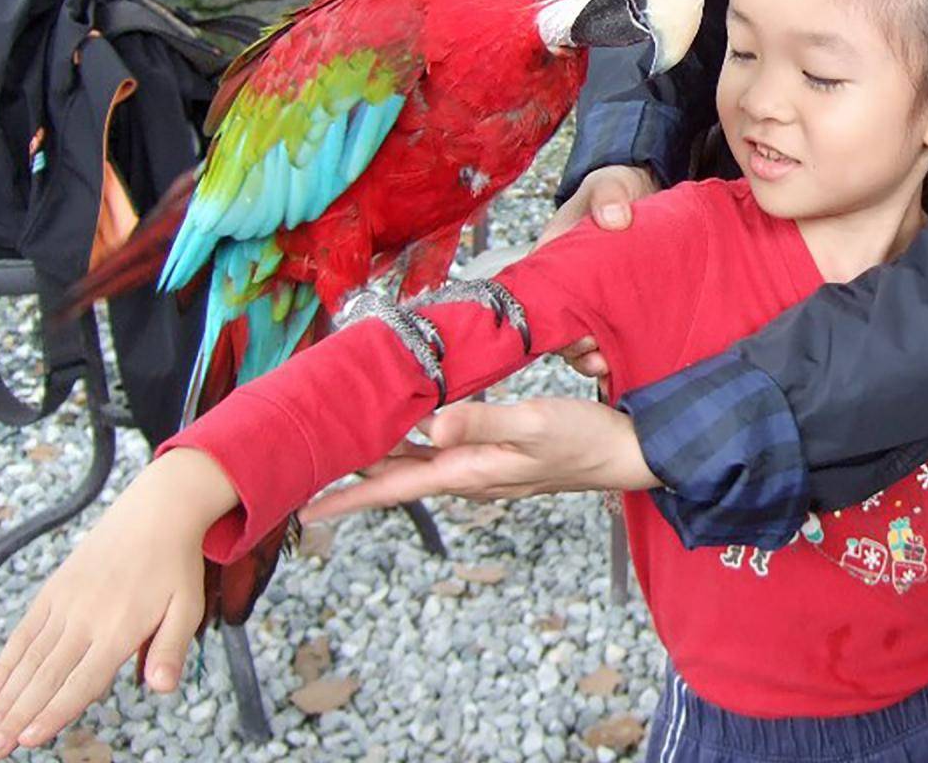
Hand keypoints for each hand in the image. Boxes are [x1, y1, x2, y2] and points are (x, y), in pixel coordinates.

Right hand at [0, 450, 237, 758]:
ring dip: (6, 698)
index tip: (29, 740)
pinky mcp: (53, 590)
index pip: (81, 681)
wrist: (156, 512)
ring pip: (29, 659)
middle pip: (46, 677)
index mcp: (120, 628)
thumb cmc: (175, 565)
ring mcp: (65, 603)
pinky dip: (6, 664)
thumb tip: (161, 689)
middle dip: (18, 717)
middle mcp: (86, 618)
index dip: (54, 712)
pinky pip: (23, 633)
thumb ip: (171, 650)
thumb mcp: (188, 607)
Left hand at [299, 396, 659, 521]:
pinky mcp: (494, 458)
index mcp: (468, 472)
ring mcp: (481, 471)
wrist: (625, 454)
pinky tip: (404, 423)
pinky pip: (440, 453)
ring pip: (415, 464)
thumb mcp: (535, 423)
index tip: (302, 505)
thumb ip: (482, 422)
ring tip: (339, 442)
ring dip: (378, 456)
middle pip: (396, 477)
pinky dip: (411, 442)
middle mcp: (467, 477)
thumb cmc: (585, 439)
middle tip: (307, 461)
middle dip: (351, 473)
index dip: (346, 498)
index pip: (393, 488)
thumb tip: (430, 428)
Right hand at [537, 165, 656, 382]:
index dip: (545, 320)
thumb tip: (615, 218)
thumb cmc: (615, 191)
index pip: (538, 297)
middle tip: (592, 354)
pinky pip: (608, 337)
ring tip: (605, 367)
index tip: (567, 332)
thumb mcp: (608, 185)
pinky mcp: (616, 308)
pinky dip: (613, 354)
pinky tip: (623, 368)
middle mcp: (567, 286)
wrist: (645, 195)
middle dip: (570, 347)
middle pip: (557, 326)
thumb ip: (607, 196)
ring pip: (580, 337)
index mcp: (554, 258)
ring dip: (588, 357)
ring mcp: (591, 300)